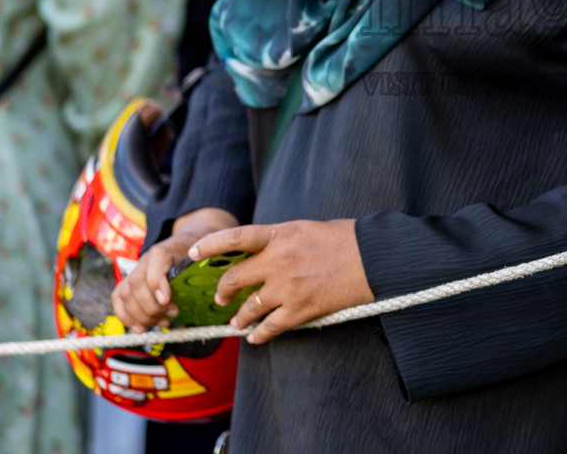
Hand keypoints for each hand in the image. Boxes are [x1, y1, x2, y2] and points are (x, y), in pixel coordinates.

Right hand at [112, 206, 239, 330]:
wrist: (190, 239)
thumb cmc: (199, 252)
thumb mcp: (206, 255)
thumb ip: (207, 268)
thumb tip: (218, 289)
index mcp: (165, 249)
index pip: (155, 263)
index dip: (157, 284)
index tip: (167, 301)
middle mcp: (146, 259)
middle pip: (138, 284)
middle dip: (153, 306)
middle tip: (173, 313)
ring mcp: (136, 271)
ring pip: (126, 294)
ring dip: (143, 314)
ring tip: (164, 321)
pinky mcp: (131, 282)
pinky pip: (118, 299)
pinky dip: (125, 316)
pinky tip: (141, 328)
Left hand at [190, 219, 373, 343]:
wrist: (373, 258)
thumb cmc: (346, 239)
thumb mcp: (307, 228)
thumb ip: (282, 239)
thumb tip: (266, 251)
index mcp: (280, 234)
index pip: (235, 238)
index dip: (210, 245)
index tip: (193, 252)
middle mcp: (278, 260)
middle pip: (235, 278)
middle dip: (222, 291)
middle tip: (220, 298)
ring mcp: (288, 287)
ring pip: (249, 307)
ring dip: (239, 318)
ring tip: (236, 322)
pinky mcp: (301, 309)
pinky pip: (271, 327)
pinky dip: (259, 335)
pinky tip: (255, 338)